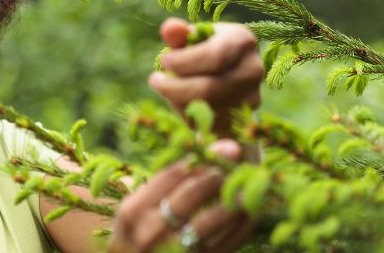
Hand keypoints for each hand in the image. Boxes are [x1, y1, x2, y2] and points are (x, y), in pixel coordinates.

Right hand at [107, 140, 254, 252]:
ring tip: (250, 184)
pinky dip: (242, 226)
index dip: (200, 157)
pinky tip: (250, 212)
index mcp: (133, 211)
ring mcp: (173, 252)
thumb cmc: (138, 234)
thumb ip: (165, 180)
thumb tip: (200, 140)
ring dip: (234, 199)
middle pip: (191, 194)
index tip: (226, 147)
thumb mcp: (139, 208)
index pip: (170, 176)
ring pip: (210, 220)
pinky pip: (226, 244)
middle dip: (219, 174)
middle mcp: (149, 232)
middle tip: (239, 162)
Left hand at [148, 18, 263, 136]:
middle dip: (174, 87)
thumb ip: (179, 34)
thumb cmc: (202, 51)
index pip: (215, 56)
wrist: (225, 78)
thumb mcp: (192, 38)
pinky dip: (187, 115)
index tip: (164, 61)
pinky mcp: (241, 119)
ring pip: (206, 109)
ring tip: (166, 89)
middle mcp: (252, 69)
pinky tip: (179, 103)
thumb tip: (169, 28)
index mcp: (241, 41)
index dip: (184, 62)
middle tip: (155, 81)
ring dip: (177, 102)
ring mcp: (250, 97)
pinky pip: (207, 124)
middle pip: (208, 88)